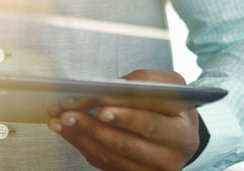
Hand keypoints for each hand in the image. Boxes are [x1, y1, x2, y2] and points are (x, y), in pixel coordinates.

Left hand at [47, 69, 199, 170]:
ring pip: (112, 155)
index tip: (100, 107)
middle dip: (94, 126)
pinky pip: (106, 163)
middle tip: (69, 114)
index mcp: (181, 130)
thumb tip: (108, 86)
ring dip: (82, 135)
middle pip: (127, 143)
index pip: (149, 122)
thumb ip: (141, 82)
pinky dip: (83, 144)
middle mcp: (171, 155)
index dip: (124, 115)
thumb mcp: (167, 86)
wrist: (177, 130)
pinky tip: (67, 130)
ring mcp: (153, 169)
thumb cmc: (169, 103)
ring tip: (61, 119)